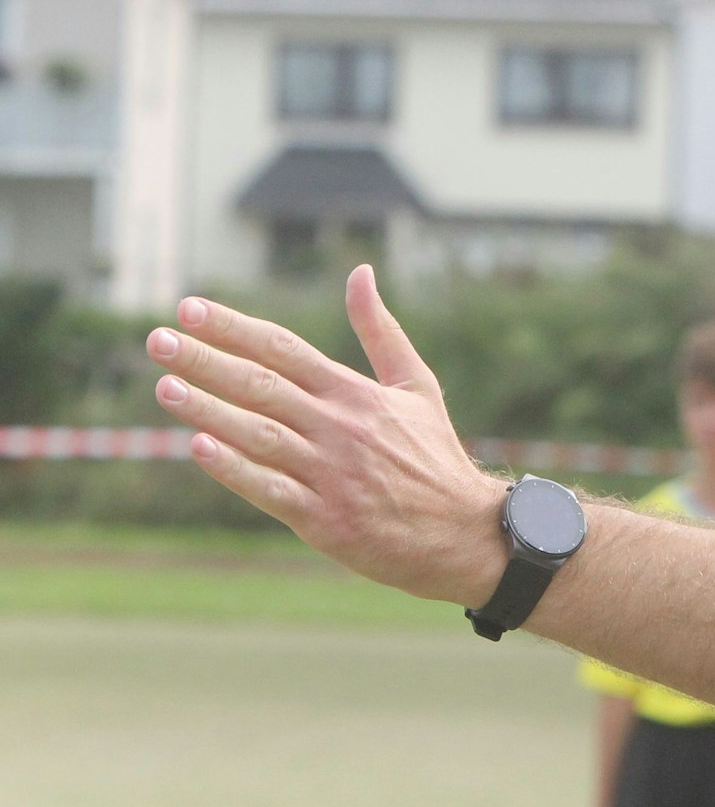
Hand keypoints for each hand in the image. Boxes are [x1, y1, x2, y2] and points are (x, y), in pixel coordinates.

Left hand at [146, 266, 507, 605]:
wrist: (464, 534)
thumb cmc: (435, 457)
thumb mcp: (416, 386)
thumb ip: (381, 330)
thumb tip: (360, 272)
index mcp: (357, 395)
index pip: (284, 350)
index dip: (233, 328)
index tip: (188, 309)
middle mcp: (341, 429)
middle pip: (262, 386)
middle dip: (206, 360)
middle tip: (157, 340)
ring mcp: (332, 475)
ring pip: (259, 435)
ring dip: (208, 410)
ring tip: (165, 386)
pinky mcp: (325, 519)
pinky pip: (270, 489)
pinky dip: (234, 469)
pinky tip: (200, 447)